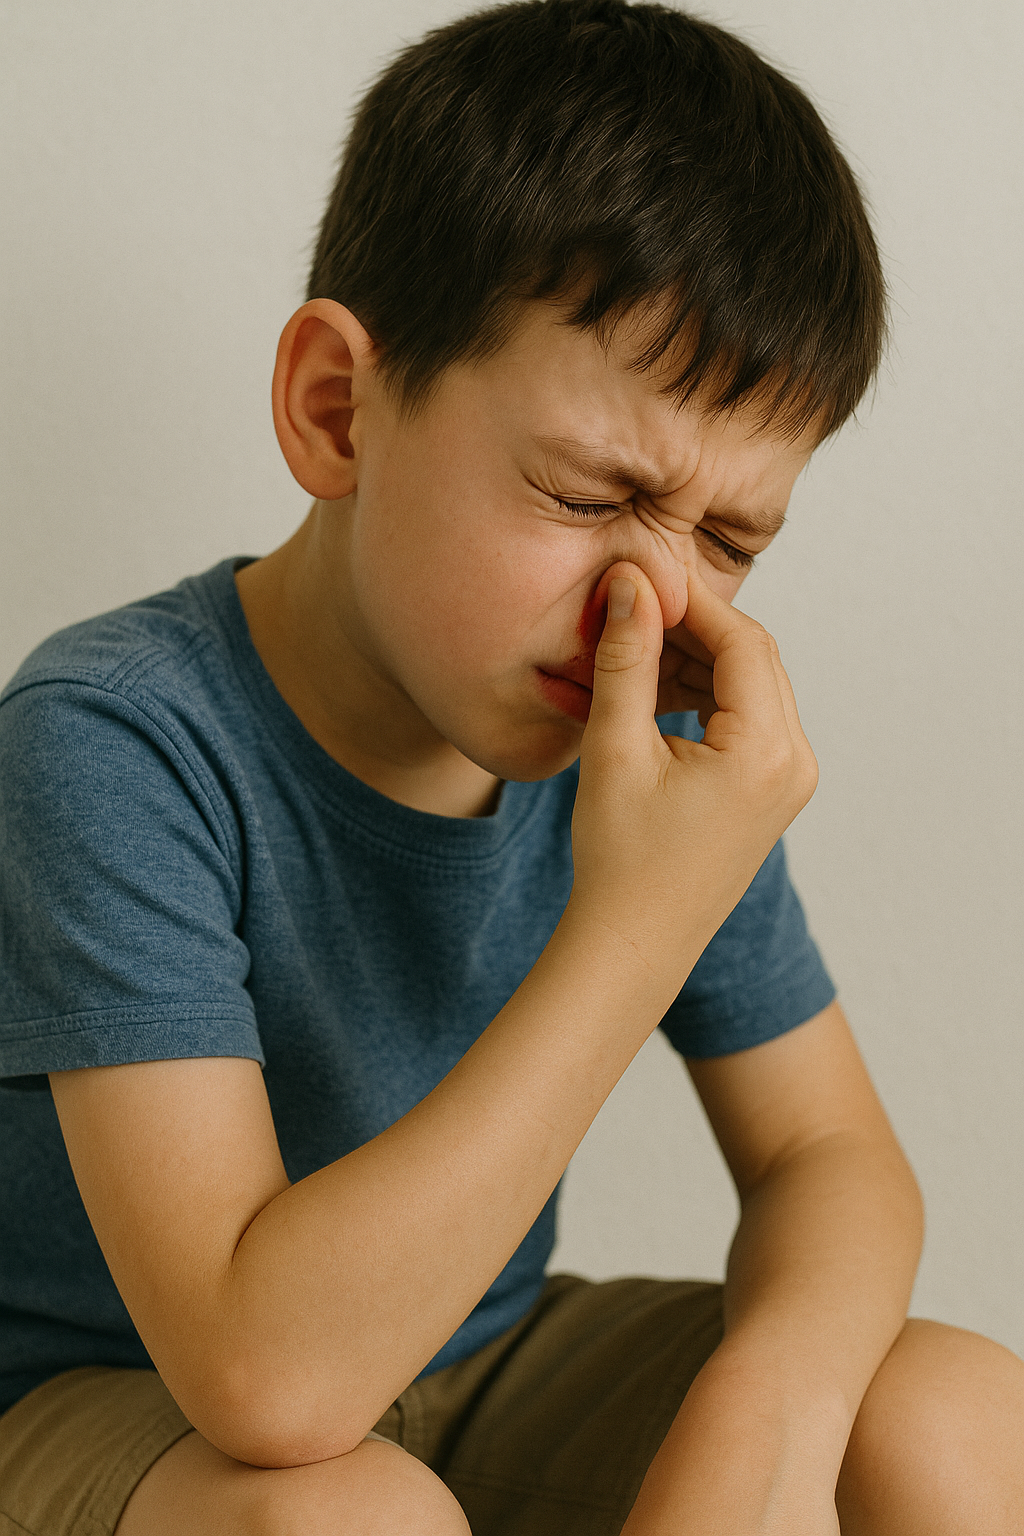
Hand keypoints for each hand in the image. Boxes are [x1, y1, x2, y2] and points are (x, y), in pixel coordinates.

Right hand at [569, 558, 817, 984]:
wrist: (634, 941)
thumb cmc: (621, 859)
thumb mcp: (615, 749)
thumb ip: (627, 659)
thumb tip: (631, 584)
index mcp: (767, 752)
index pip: (742, 641)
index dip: (691, 600)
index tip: (642, 576)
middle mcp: (795, 762)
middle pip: (754, 658)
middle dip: (695, 625)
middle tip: (634, 604)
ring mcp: (791, 779)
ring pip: (751, 684)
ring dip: (698, 658)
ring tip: (634, 647)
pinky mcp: (773, 790)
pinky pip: (748, 717)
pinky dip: (706, 693)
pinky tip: (654, 688)